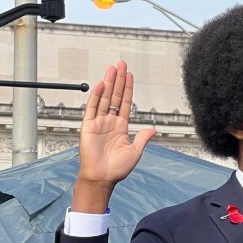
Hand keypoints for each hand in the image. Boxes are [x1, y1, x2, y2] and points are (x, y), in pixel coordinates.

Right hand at [72, 61, 156, 212]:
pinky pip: (92, 108)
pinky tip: (102, 84)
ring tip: (112, 68)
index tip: (130, 75)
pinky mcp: (89, 126)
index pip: (125, 103)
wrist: (102, 178)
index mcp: (121, 127)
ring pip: (104, 98)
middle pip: (115, 96)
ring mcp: (99, 123)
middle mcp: (110, 122)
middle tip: (121, 64)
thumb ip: (143, 138)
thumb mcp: (135, 151)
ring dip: (109, 83)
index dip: (128, 89)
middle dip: (119, 80)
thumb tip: (153, 129)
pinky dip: (96, 96)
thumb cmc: (117, 168)